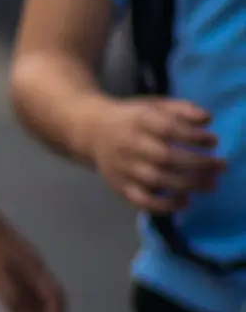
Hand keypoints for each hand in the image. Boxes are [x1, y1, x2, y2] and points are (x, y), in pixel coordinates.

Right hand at [82, 96, 224, 213]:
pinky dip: (164, 205)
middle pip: (165, 157)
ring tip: (210, 185)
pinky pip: (141, 200)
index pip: (168, 129)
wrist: (90, 131)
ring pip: (156, 180)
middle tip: (220, 166)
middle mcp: (128, 145)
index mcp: (138, 121)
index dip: (193, 136)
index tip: (213, 142)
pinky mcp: (119, 186)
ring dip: (187, 184)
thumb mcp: (153, 105)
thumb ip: (181, 109)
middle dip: (197, 164)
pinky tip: (185, 202)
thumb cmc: (131, 118)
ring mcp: (122, 168)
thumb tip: (207, 120)